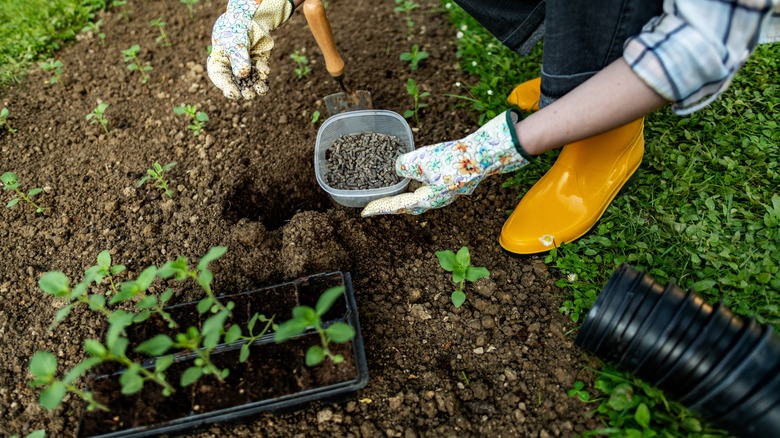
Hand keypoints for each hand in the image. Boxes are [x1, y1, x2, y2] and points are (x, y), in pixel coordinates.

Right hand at [207, 0, 293, 99]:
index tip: (235, 94)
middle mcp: (232, 68)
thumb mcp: (234, 42)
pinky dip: (264, 73)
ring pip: (252, 82)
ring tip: (260, 89)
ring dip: (256, 87)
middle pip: (238, 85)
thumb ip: (238, 59)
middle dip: (244, 91)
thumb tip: (243, 75)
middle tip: (249, 94)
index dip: (227, 88)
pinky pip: (262, 73)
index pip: (221, 79)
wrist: (250, 16)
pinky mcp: (259, 64)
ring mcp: (247, 67)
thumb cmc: (235, 28)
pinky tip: (264, 70)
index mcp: (219, 63)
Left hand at [361, 109, 532, 216]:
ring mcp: (449, 193)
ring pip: (423, 196)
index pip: (398, 206)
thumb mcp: (420, 160)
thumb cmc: (452, 160)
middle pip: (411, 206)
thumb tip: (399, 167)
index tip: (365, 212)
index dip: (380, 207)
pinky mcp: (455, 182)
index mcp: (428, 200)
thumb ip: (404, 165)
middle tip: (381, 203)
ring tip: (398, 190)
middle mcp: (438, 200)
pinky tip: (420, 175)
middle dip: (395, 205)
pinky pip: (433, 187)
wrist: (483, 154)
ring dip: (409, 194)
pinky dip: (422, 183)